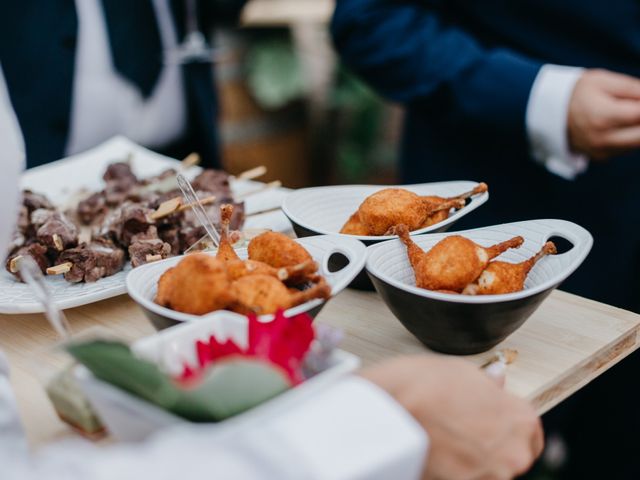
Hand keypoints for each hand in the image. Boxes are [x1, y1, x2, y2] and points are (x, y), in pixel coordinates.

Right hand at [361, 355, 542, 479]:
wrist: (391, 413)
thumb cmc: (424, 387)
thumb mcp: (462, 371)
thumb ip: (487, 383)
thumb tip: (496, 380)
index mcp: (521, 419)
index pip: (531, 433)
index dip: (508, 426)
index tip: (493, 423)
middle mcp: (513, 454)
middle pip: (510, 456)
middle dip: (489, 446)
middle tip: (460, 429)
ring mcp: (489, 477)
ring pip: (487, 471)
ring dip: (471, 461)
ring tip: (442, 440)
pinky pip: (465, 477)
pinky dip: (454, 470)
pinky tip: (435, 454)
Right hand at [568, 69, 639, 159]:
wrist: (550, 113)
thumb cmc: (579, 93)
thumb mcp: (604, 81)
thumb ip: (633, 88)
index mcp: (602, 117)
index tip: (639, 99)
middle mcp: (602, 139)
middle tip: (635, 107)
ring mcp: (601, 151)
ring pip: (637, 143)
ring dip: (638, 128)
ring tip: (628, 113)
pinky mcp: (602, 156)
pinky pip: (627, 148)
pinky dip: (631, 136)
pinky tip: (622, 123)